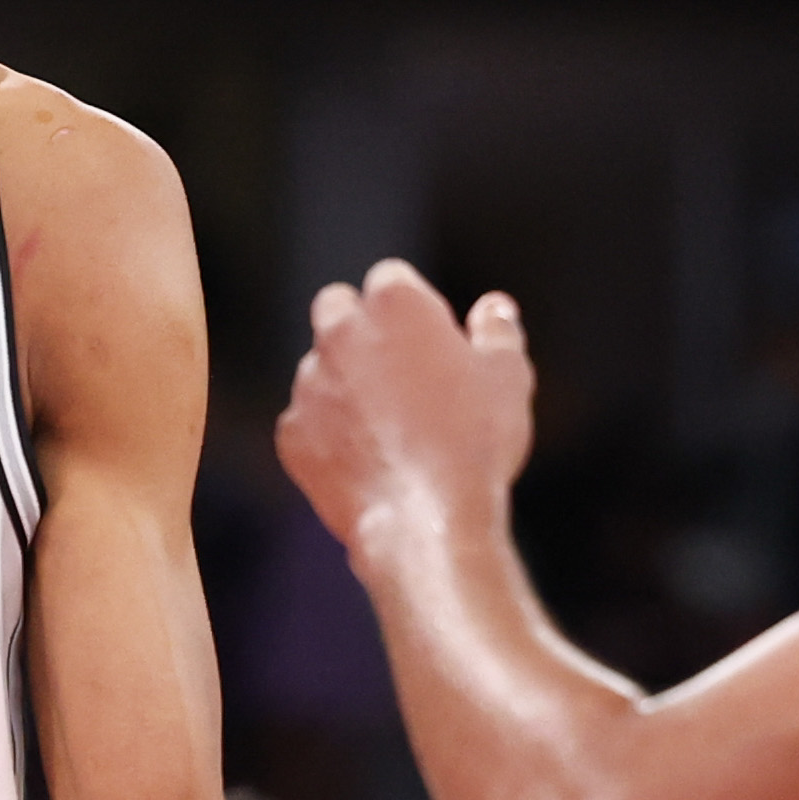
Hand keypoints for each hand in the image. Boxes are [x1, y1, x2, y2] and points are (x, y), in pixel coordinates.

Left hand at [278, 264, 540, 560]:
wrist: (427, 521)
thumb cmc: (476, 443)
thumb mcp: (507, 379)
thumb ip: (497, 332)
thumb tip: (495, 308)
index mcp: (395, 303)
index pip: (391, 278)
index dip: (412, 307)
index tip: (430, 339)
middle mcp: (340, 332)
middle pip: (337, 307)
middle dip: (358, 327)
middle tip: (396, 368)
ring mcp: (309, 383)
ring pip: (318, 367)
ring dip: (343, 384)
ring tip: (389, 429)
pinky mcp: (291, 432)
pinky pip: (306, 421)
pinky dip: (327, 434)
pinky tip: (366, 462)